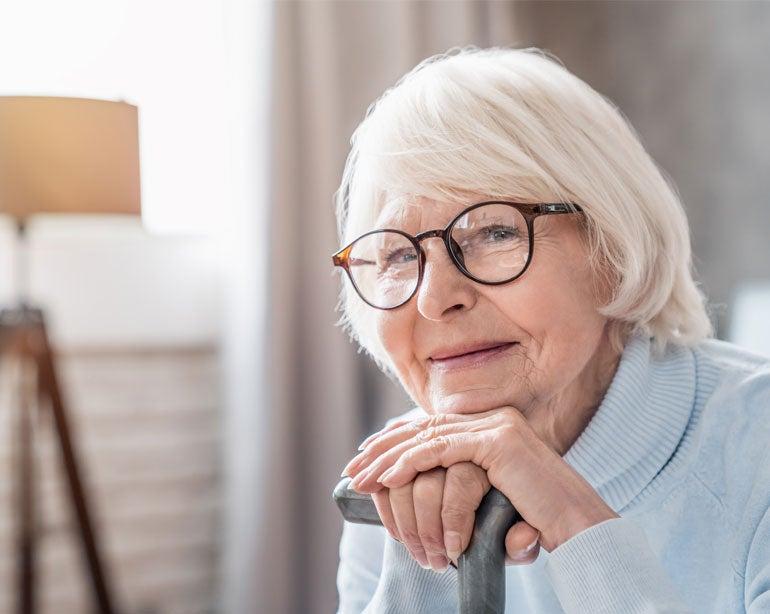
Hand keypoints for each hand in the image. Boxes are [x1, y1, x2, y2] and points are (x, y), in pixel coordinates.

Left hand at [343, 407, 617, 551]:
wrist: (580, 529)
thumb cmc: (538, 519)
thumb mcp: (492, 495)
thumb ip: (464, 482)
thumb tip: (422, 485)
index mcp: (494, 426)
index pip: (434, 427)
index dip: (397, 440)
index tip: (368, 458)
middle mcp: (495, 419)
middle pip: (426, 427)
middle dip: (385, 447)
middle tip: (354, 467)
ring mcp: (498, 426)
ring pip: (428, 437)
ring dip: (389, 459)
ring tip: (361, 478)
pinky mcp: (499, 443)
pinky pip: (442, 450)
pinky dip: (410, 463)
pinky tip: (387, 478)